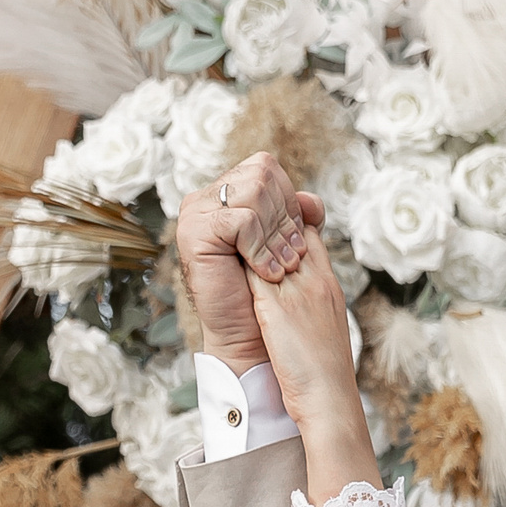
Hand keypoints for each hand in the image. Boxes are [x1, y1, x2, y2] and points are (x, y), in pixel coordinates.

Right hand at [174, 153, 324, 374]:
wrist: (249, 339)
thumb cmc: (267, 297)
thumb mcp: (288, 248)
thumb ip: (299, 219)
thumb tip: (312, 198)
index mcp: (225, 195)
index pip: (265, 168)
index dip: (289, 201)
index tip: (297, 239)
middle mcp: (205, 198)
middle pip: (261, 175)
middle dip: (284, 218)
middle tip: (292, 257)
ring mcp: (195, 213)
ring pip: (253, 192)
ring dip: (275, 235)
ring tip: (281, 268)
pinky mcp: (193, 233)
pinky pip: (242, 220)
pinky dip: (261, 248)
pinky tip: (266, 273)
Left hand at [247, 232, 379, 504]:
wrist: (330, 401)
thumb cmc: (325, 375)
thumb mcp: (322, 327)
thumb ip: (306, 301)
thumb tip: (282, 284)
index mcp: (327, 284)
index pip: (307, 232)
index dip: (285, 218)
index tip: (264, 215)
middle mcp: (314, 279)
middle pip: (287, 226)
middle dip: (262, 214)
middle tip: (236, 206)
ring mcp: (297, 291)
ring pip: (268, 240)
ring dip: (247, 231)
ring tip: (225, 226)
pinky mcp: (277, 308)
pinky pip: (253, 267)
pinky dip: (238, 257)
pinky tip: (220, 254)